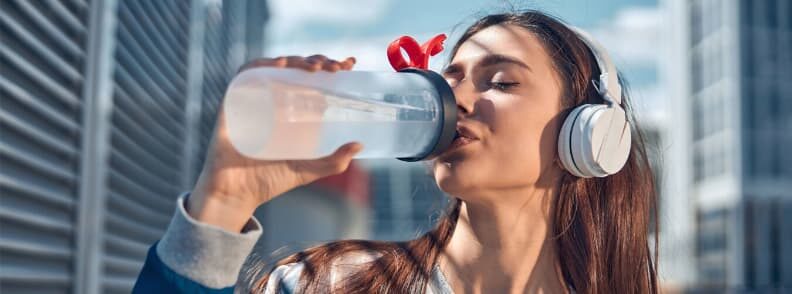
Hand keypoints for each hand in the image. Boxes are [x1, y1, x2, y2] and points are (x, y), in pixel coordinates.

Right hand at [189, 55, 359, 231]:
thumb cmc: (269, 181)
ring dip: (295, 60)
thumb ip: (333, 162)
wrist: (236, 195)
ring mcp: (254, 100)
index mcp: (292, 111)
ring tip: (315, 67)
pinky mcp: (233, 103)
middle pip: (296, 69)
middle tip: (335, 68)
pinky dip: (261, 65)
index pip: (312, 79)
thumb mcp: (307, 170)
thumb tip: (359, 145)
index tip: (349, 64)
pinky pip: (245, 75)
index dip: (329, 66)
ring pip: (274, 67)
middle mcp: (273, 101)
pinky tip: (281, 65)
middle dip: (317, 61)